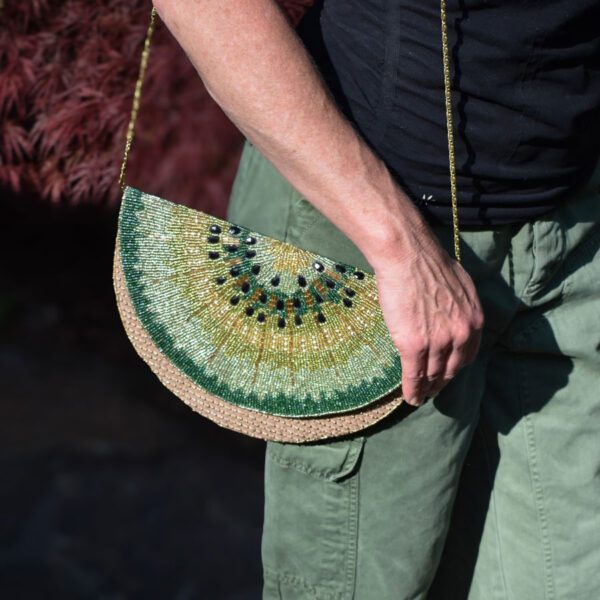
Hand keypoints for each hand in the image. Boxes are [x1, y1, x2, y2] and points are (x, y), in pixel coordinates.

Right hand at [369, 227, 484, 405]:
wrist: (407, 256)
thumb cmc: (428, 263)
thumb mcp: (459, 285)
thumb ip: (459, 308)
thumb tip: (450, 315)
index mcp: (474, 320)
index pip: (468, 355)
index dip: (455, 368)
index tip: (446, 373)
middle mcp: (461, 335)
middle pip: (450, 369)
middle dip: (441, 383)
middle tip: (433, 391)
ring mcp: (437, 342)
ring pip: (432, 374)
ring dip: (426, 390)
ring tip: (420, 397)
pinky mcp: (414, 345)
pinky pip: (414, 375)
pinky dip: (412, 390)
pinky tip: (410, 398)